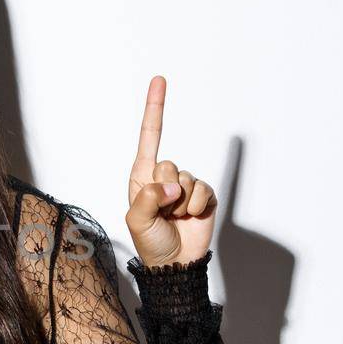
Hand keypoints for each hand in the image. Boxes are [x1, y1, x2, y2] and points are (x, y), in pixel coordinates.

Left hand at [124, 75, 216, 266]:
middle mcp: (164, 177)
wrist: (174, 263)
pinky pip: (204, 190)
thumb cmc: (150, 242)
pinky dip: (197, 206)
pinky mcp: (204, 196)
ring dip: (182, 203)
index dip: (155, 108)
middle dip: (166, 190)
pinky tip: (190, 218)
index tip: (159, 80)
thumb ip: (148, 199)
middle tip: (163, 211)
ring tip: (175, 218)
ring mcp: (185, 186)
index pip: (150, 137)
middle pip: (170, 164)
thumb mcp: (138, 221)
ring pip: (188, 179)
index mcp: (142, 176)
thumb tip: (171, 186)